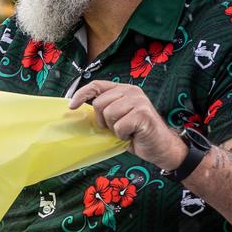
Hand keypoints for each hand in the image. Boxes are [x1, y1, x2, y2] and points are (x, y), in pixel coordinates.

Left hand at [69, 80, 185, 169]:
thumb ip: (103, 109)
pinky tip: (132, 135)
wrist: (160, 146)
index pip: (97, 85)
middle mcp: (132, 91)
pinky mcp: (143, 114)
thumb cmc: (136, 133)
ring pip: (109, 114)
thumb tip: (75, 109)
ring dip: (114, 128)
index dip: (81, 94)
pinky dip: (123, 135)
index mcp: (123, 90)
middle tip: (116, 127)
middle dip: (102, 120)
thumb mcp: (116, 118)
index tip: (71, 106)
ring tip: (126, 130)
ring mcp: (139, 101)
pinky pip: (120, 126)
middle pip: (99, 103)